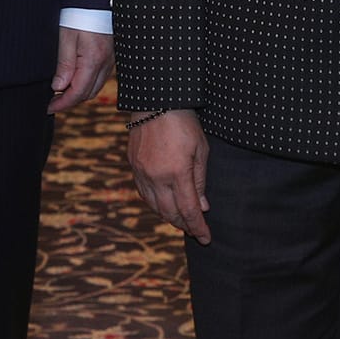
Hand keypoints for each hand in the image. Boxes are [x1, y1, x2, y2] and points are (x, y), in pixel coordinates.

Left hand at [48, 26, 113, 113]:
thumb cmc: (79, 13)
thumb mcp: (66, 38)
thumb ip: (64, 65)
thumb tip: (58, 87)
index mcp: (93, 60)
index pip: (78, 92)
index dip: (62, 104)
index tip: (49, 107)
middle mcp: (105, 63)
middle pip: (88, 93)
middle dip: (70, 101)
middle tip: (53, 101)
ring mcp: (110, 59)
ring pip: (95, 86)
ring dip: (79, 92)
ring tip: (61, 90)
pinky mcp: (111, 54)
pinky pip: (100, 75)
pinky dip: (87, 82)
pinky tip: (75, 77)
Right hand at [129, 109, 210, 242]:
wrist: (156, 100)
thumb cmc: (184, 122)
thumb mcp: (201, 149)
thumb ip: (200, 180)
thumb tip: (203, 207)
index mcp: (177, 173)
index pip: (189, 210)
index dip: (198, 227)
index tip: (206, 238)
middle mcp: (156, 177)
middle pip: (170, 213)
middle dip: (184, 225)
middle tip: (195, 231)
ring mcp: (142, 172)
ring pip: (154, 206)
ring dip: (169, 217)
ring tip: (181, 221)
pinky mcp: (133, 165)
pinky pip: (144, 193)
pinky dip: (155, 204)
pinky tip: (163, 205)